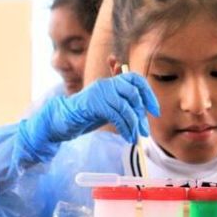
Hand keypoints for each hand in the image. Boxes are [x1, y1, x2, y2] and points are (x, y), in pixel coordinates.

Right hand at [16, 73, 159, 163]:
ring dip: (133, 124)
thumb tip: (143, 112)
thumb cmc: (86, 116)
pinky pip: (116, 114)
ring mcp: (100, 91)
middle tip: (144, 130)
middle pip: (134, 92)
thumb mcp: (109, 108)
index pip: (136, 79)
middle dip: (142, 113)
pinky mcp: (94, 103)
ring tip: (135, 137)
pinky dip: (125, 127)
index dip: (148, 94)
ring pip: (126, 106)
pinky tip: (127, 136)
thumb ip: (124, 105)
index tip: (155, 111)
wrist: (62, 121)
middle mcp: (106, 83)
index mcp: (111, 82)